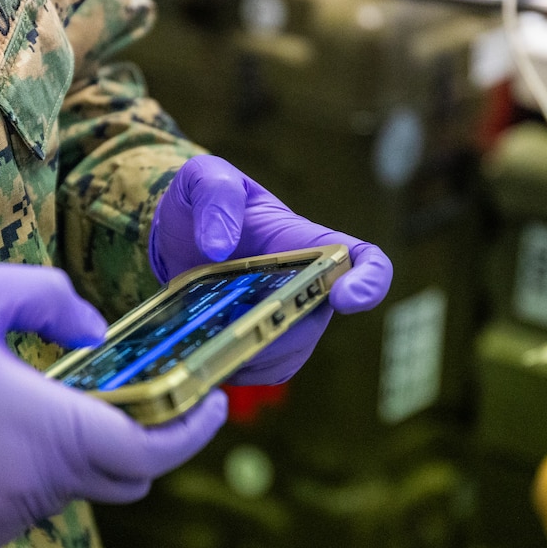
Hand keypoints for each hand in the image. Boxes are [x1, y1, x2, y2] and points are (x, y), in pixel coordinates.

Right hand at [0, 264, 226, 547]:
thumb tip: (98, 331)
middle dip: (147, 438)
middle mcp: (39, 483)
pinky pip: (36, 505)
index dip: (193, 429)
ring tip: (46, 403)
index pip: (150, 449)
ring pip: (81, 488)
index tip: (214, 401)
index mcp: (50, 428)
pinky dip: (41, 475)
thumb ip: (53, 296)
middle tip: (141, 395)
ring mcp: (9, 516)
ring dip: (84, 452)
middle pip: (128, 475)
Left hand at [150, 155, 392, 384]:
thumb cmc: (203, 202)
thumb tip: (220, 245)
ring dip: (251, 352)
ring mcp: (287, 320)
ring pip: (287, 355)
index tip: (345, 298)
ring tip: (209, 332)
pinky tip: (204, 349)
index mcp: (309, 243)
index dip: (369, 283)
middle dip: (278, 331)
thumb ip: (215, 195)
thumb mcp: (203, 177)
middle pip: (315, 323)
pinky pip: (261, 371)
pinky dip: (234, 367)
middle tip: (232, 323)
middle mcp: (308, 287)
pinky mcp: (260, 347)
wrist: (177, 239)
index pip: (365, 262)